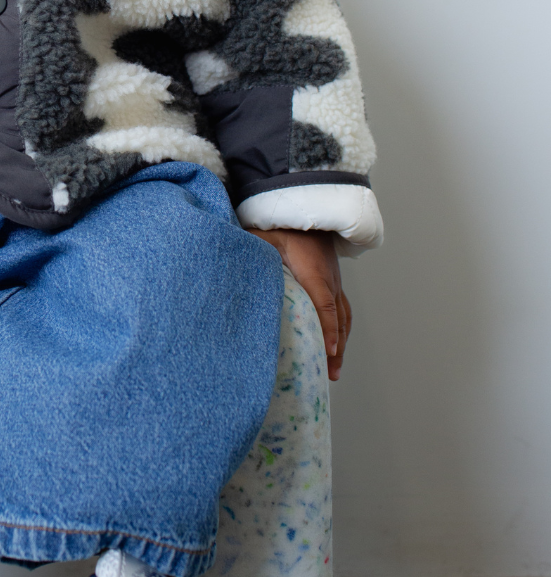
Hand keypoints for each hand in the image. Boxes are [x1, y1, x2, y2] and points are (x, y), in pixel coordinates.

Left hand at [248, 228, 351, 380]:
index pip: (323, 303)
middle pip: (338, 317)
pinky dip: (341, 327)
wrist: (304, 202)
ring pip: (343, 315)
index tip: (328, 352)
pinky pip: (341, 306)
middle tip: (330, 374)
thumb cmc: (281, 221)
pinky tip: (336, 342)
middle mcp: (328, 277)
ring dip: (341, 341)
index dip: (327, 329)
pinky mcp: (333, 278)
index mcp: (313, 269)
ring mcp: (333, 278)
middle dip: (336, 346)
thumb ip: (251, 252)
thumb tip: (234, 271)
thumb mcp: (262, 234)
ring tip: (334, 367)